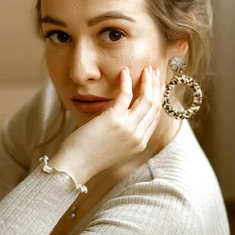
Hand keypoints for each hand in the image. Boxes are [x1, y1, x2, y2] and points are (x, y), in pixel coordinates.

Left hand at [59, 65, 163, 180]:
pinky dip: (126, 81)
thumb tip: (123, 114)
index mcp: (139, 143)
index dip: (158, 98)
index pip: (155, 116)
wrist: (76, 164)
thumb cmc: (89, 154)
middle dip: (157, 86)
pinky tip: (125, 71)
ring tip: (147, 69)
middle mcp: (138, 136)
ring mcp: (128, 128)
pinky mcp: (115, 119)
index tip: (158, 85)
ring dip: (148, 81)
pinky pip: (126, 95)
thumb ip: (124, 133)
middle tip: (155, 72)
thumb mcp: (114, 146)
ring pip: (146, 99)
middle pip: (154, 106)